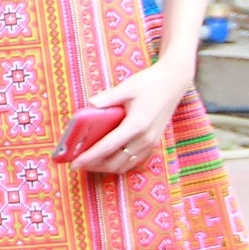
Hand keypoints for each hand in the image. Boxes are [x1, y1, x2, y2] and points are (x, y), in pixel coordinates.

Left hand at [72, 55, 193, 173]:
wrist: (174, 82)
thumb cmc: (149, 83)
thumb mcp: (127, 87)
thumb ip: (108, 97)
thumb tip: (90, 104)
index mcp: (137, 124)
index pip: (109, 146)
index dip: (90, 156)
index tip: (74, 163)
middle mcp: (145, 138)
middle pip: (116, 161)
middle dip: (95, 166)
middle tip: (77, 163)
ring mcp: (152, 143)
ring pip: (126, 164)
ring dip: (107, 167)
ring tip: (89, 162)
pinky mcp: (154, 143)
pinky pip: (135, 161)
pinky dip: (119, 163)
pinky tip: (106, 158)